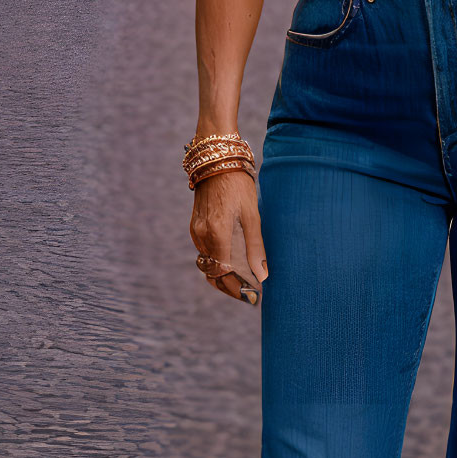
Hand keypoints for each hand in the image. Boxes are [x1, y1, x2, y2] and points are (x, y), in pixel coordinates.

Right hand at [189, 167, 267, 305]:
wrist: (217, 159)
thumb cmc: (238, 185)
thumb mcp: (252, 215)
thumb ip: (256, 247)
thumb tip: (262, 276)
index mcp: (217, 234)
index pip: (224, 274)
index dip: (238, 289)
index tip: (253, 297)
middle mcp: (202, 236)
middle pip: (213, 274)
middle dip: (230, 287)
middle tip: (249, 293)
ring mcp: (196, 231)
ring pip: (207, 264)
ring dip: (222, 276)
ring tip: (243, 281)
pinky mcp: (195, 226)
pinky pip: (204, 252)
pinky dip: (216, 261)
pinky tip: (231, 261)